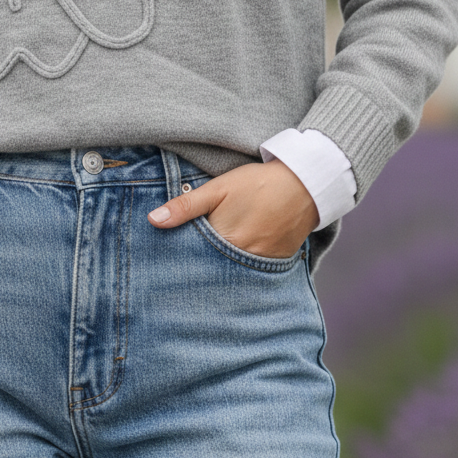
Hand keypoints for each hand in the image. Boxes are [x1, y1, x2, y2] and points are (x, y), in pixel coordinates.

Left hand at [147, 159, 318, 258]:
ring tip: (207, 267)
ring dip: (218, 270)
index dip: (180, 257)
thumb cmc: (257, 183)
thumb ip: (185, 206)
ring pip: (230, 274)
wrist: (305, 184)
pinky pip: (252, 274)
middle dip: (197, 269)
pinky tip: (231, 264)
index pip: (193, 257)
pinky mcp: (276, 264)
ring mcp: (262, 264)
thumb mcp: (217, 189)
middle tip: (181, 272)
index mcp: (224, 240)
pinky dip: (240, 270)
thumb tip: (153, 220)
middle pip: (211, 269)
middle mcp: (243, 258)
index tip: (167, 259)